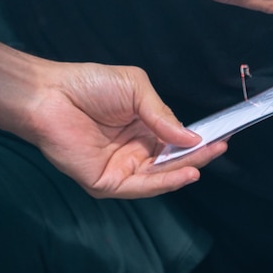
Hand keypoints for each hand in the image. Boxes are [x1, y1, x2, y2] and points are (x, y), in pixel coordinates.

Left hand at [17, 60, 224, 197]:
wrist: (50, 95)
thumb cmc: (89, 85)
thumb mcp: (136, 90)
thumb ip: (163, 115)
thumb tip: (192, 137)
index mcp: (141, 128)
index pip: (175, 140)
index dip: (197, 140)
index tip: (221, 136)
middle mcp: (133, 151)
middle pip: (171, 161)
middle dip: (196, 155)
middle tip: (220, 147)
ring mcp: (120, 168)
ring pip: (160, 177)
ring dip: (184, 170)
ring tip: (206, 159)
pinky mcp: (106, 182)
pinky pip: (140, 186)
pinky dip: (165, 182)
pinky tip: (185, 172)